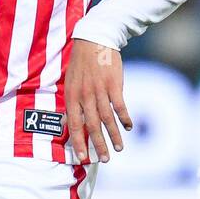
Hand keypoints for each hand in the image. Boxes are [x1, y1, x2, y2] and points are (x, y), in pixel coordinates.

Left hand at [63, 38, 131, 162]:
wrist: (94, 39)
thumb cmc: (82, 63)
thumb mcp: (71, 81)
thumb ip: (73, 101)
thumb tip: (72, 122)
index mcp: (72, 96)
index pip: (74, 124)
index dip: (78, 142)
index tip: (83, 157)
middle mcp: (85, 95)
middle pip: (92, 126)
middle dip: (98, 145)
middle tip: (104, 159)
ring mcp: (100, 89)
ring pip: (107, 118)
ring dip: (114, 135)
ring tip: (119, 148)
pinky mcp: (114, 83)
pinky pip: (120, 105)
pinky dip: (125, 118)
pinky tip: (128, 126)